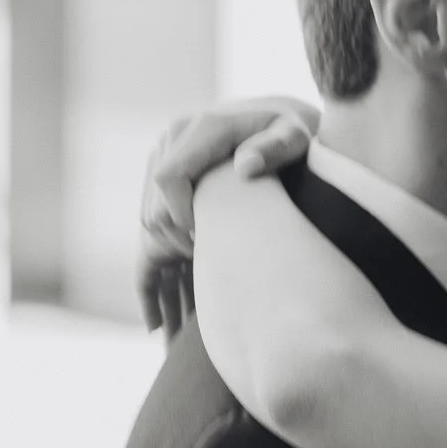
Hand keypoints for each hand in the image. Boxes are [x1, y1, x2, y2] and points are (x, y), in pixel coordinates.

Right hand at [139, 97, 318, 336]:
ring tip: (201, 301)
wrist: (285, 121)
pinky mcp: (165, 181)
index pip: (170, 179)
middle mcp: (172, 139)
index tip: (212, 246)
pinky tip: (157, 326)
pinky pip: (147, 230)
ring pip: (149, 228)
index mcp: (200, 129)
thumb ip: (277, 147)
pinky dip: (153, 276)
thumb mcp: (298, 137)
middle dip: (181, 250)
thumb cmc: (299, 133)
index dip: (186, 218)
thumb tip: (244, 167)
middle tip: (218, 278)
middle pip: (155, 210)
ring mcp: (164, 160)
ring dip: (171, 266)